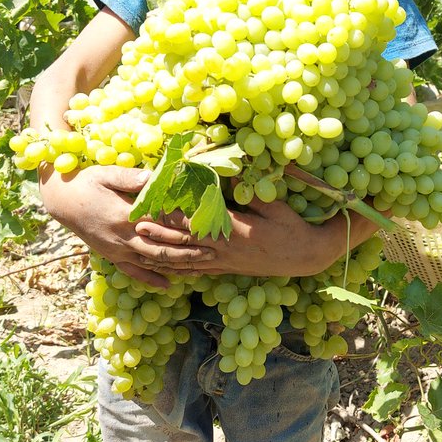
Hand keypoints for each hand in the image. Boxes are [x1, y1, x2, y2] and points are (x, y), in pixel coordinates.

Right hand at [40, 165, 217, 288]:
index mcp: (123, 216)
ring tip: (202, 266)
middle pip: (161, 249)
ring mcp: (116, 250)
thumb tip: (156, 178)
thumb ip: (131, 178)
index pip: (160, 224)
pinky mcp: (112, 257)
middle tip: (214, 250)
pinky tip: (169, 286)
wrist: (60, 202)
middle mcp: (122, 238)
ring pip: (152, 263)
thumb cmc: (86, 182)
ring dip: (177, 266)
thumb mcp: (107, 174)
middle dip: (189, 251)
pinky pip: (134, 272)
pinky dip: (152, 280)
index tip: (206, 226)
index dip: (184, 227)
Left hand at [135, 196, 372, 278]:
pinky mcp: (229, 270)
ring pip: (187, 261)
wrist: (307, 256)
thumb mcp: (272, 204)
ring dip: (162, 254)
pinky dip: (180, 270)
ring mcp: (225, 264)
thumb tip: (227, 170)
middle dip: (158, 234)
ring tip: (140, 248)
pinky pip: (199, 271)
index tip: (153, 206)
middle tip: (134, 225)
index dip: (172, 216)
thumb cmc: (292, 228)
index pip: (196, 223)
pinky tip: (166, 269)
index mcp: (234, 233)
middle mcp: (224, 251)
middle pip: (184, 243)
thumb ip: (248, 190)